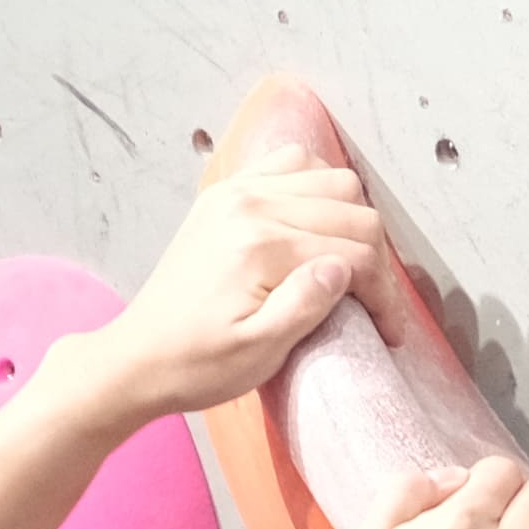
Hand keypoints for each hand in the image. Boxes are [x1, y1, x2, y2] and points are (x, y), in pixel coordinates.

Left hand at [87, 165, 374, 418]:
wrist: (138, 357)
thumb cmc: (197, 364)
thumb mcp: (258, 353)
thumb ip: (306, 306)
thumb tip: (346, 269)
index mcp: (260, 245)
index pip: (353, 253)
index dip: (384, 295)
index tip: (390, 332)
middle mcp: (250, 204)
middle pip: (349, 208)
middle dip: (375, 256)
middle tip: (374, 301)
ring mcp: (236, 192)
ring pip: (329, 177)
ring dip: (352, 217)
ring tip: (351, 261)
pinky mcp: (226, 194)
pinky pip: (291, 164)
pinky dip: (318, 186)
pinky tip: (321, 221)